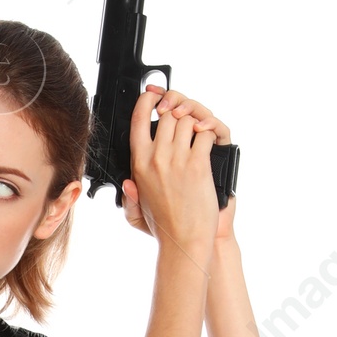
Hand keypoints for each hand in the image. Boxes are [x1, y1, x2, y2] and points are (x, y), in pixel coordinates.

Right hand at [123, 85, 232, 253]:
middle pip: (168, 113)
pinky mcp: (198, 164)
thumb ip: (129, 196)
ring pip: (187, 119)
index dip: (148, 100)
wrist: (184, 240)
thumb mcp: (137, 212)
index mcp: (139, 165)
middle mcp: (156, 158)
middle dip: (178, 109)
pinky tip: (209, 141)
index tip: (156, 96)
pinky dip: (210, 133)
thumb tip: (126, 183)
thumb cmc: (164, 227)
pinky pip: (204, 133)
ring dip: (196, 121)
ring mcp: (177, 160)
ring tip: (198, 131)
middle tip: (184, 114)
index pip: (138, 119)